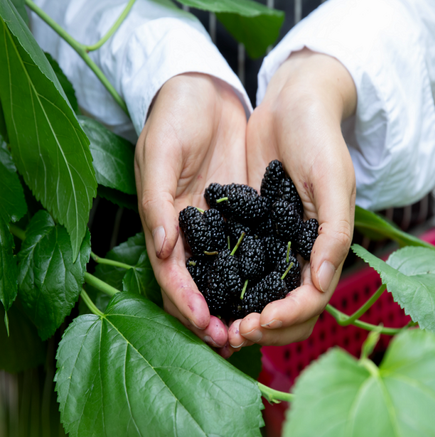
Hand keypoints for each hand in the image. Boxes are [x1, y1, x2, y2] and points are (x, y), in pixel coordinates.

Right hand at [135, 73, 247, 356]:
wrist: (204, 94)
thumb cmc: (174, 118)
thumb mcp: (159, 152)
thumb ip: (157, 201)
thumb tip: (162, 249)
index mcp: (166, 223)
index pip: (172, 273)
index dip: (185, 301)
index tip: (205, 324)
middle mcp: (191, 233)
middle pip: (198, 286)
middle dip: (212, 316)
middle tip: (232, 341)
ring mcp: (219, 226)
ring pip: (225, 277)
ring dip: (237, 305)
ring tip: (256, 329)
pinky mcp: (243, 215)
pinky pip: (251, 251)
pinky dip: (259, 275)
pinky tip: (275, 293)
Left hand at [229, 50, 356, 347]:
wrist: (292, 107)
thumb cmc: (319, 139)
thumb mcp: (332, 181)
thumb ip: (333, 232)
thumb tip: (321, 282)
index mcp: (324, 247)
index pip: (310, 299)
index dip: (287, 319)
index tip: (258, 323)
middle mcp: (300, 253)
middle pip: (287, 309)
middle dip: (264, 329)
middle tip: (233, 335)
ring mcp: (275, 244)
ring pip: (262, 296)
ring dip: (243, 317)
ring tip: (218, 325)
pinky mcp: (252, 230)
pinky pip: (241, 268)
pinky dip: (228, 288)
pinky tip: (207, 296)